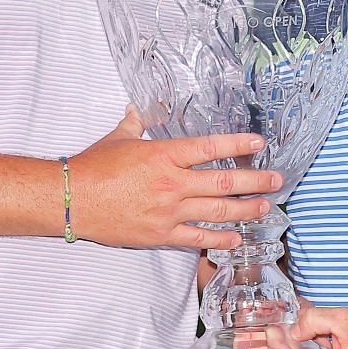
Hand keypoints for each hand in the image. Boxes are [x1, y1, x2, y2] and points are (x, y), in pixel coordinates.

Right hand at [68, 109, 281, 250]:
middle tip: (276, 180)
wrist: (71, 199)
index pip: (210, 148)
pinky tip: (236, 239)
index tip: (259, 145)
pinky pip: (197, 238)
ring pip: (217, 212)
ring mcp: (168, 211)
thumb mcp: (117, 138)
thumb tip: (136, 108)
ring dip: (246, 210)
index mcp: (164, 155)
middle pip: (223, 183)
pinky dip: (219, 239)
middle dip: (255, 181)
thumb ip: (133, 122)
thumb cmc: (93, 167)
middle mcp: (172, 183)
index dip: (238, 146)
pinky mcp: (160, 234)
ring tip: (265, 207)